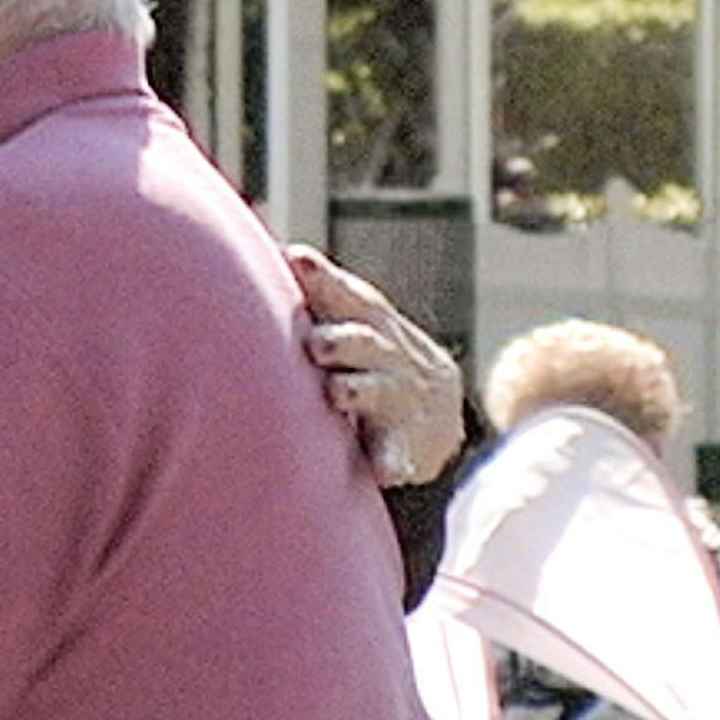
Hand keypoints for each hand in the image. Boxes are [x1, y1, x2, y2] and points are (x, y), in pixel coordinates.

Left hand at [286, 244, 464, 486]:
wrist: (435, 409)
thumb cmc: (371, 353)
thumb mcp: (356, 317)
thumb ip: (324, 288)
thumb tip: (284, 248)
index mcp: (370, 324)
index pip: (349, 296)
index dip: (323, 279)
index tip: (295, 259)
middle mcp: (387, 359)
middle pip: (364, 342)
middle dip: (342, 340)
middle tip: (317, 342)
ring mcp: (399, 402)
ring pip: (377, 392)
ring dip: (357, 390)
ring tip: (338, 392)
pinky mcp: (407, 448)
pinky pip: (401, 456)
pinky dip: (393, 461)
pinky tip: (384, 470)